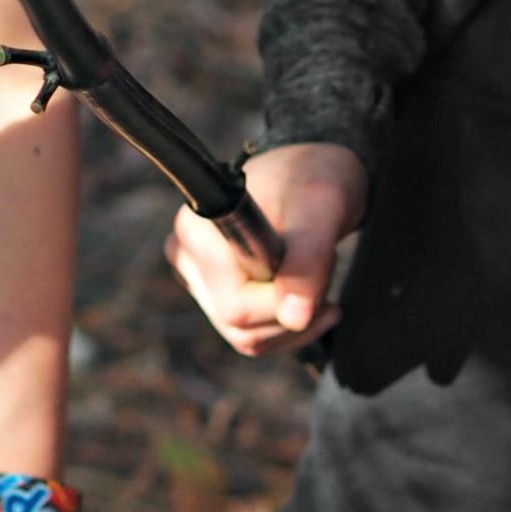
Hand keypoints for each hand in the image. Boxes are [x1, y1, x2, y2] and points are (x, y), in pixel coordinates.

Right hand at [168, 143, 365, 356]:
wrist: (313, 174)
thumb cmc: (316, 176)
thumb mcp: (323, 208)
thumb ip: (308, 259)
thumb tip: (294, 318)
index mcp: (198, 231)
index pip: (238, 306)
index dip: (286, 304)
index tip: (322, 277)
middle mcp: (185, 254)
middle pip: (239, 327)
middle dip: (294, 315)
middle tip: (325, 277)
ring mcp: (195, 275)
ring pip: (245, 337)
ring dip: (293, 322)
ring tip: (317, 280)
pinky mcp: (211, 288)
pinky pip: (248, 332)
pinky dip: (284, 324)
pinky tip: (305, 294)